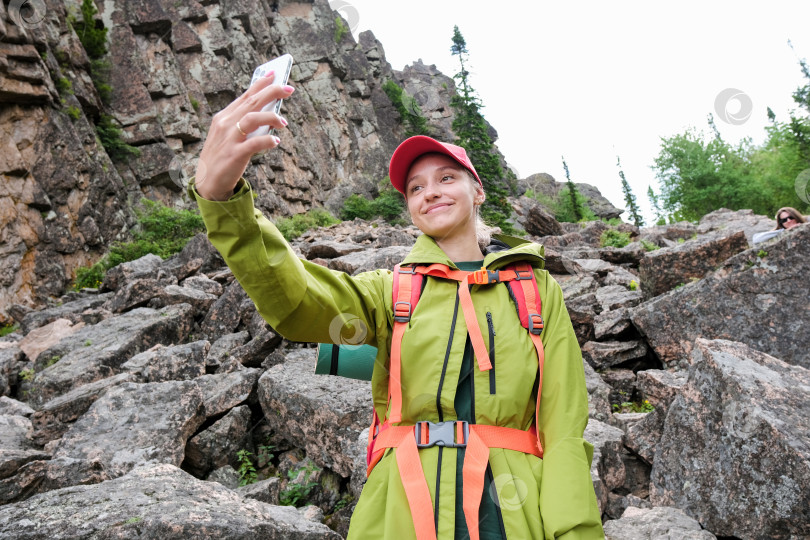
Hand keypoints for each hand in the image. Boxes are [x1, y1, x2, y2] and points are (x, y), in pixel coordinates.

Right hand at [194, 72, 294, 200]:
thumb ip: (245, 123)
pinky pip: (253, 144)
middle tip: (289, 89)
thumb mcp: (230, 135)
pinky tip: (276, 142)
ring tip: (284, 123)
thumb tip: (269, 114)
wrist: (208, 182)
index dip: (260, 84)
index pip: (245, 96)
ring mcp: (229, 139)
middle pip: (251, 103)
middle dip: (271, 92)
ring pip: (252, 119)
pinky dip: (267, 141)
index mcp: (224, 117)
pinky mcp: (234, 155)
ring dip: (271, 117)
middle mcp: (225, 124)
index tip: (275, 74)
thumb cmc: (223, 156)